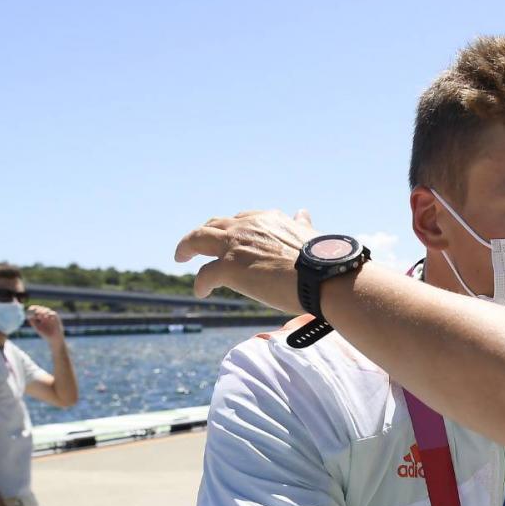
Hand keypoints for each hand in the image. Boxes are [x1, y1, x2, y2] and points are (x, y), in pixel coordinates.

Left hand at [26, 306, 63, 340]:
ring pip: (47, 310)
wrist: (54, 339)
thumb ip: (33, 321)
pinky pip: (53, 313)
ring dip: (43, 311)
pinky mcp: (57, 318)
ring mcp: (51, 317)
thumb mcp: (37, 327)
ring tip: (41, 316)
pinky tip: (47, 318)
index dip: (33, 308)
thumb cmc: (45, 334)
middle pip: (41, 308)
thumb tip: (29, 315)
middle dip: (38, 310)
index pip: (36, 310)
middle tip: (36, 314)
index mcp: (40, 318)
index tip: (30, 310)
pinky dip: (50, 314)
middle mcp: (45, 316)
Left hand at [174, 209, 318, 311]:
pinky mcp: (228, 268)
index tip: (233, 239)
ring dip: (188, 247)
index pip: (243, 219)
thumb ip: (301, 226)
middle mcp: (247, 226)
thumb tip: (303, 213)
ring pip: (198, 239)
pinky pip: (204, 275)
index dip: (235, 229)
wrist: (322, 276)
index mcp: (267, 219)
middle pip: (215, 224)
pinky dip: (201, 283)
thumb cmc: (323, 261)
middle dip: (205, 233)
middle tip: (197, 244)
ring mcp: (234, 246)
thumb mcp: (310, 234)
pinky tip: (201, 291)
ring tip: (182, 256)